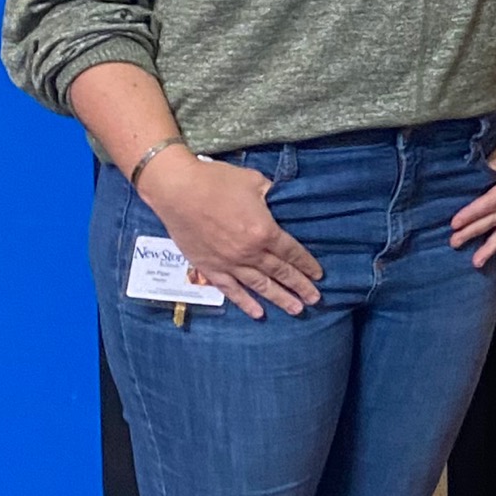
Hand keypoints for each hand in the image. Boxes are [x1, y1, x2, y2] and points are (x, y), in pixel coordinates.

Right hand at [142, 154, 321, 320]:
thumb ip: (272, 195)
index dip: (306, 264)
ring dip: (280, 299)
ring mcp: (229, 263)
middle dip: (300, 286)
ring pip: (260, 286)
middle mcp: (249, 253)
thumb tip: (281, 202)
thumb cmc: (216, 181)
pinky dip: (245, 303)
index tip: (318, 275)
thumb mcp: (254, 181)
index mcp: (264, 231)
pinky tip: (258, 313)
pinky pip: (231, 291)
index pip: (291, 252)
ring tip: (297, 310)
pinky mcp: (210, 268)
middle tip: (315, 299)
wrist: (177, 190)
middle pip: (280, 272)